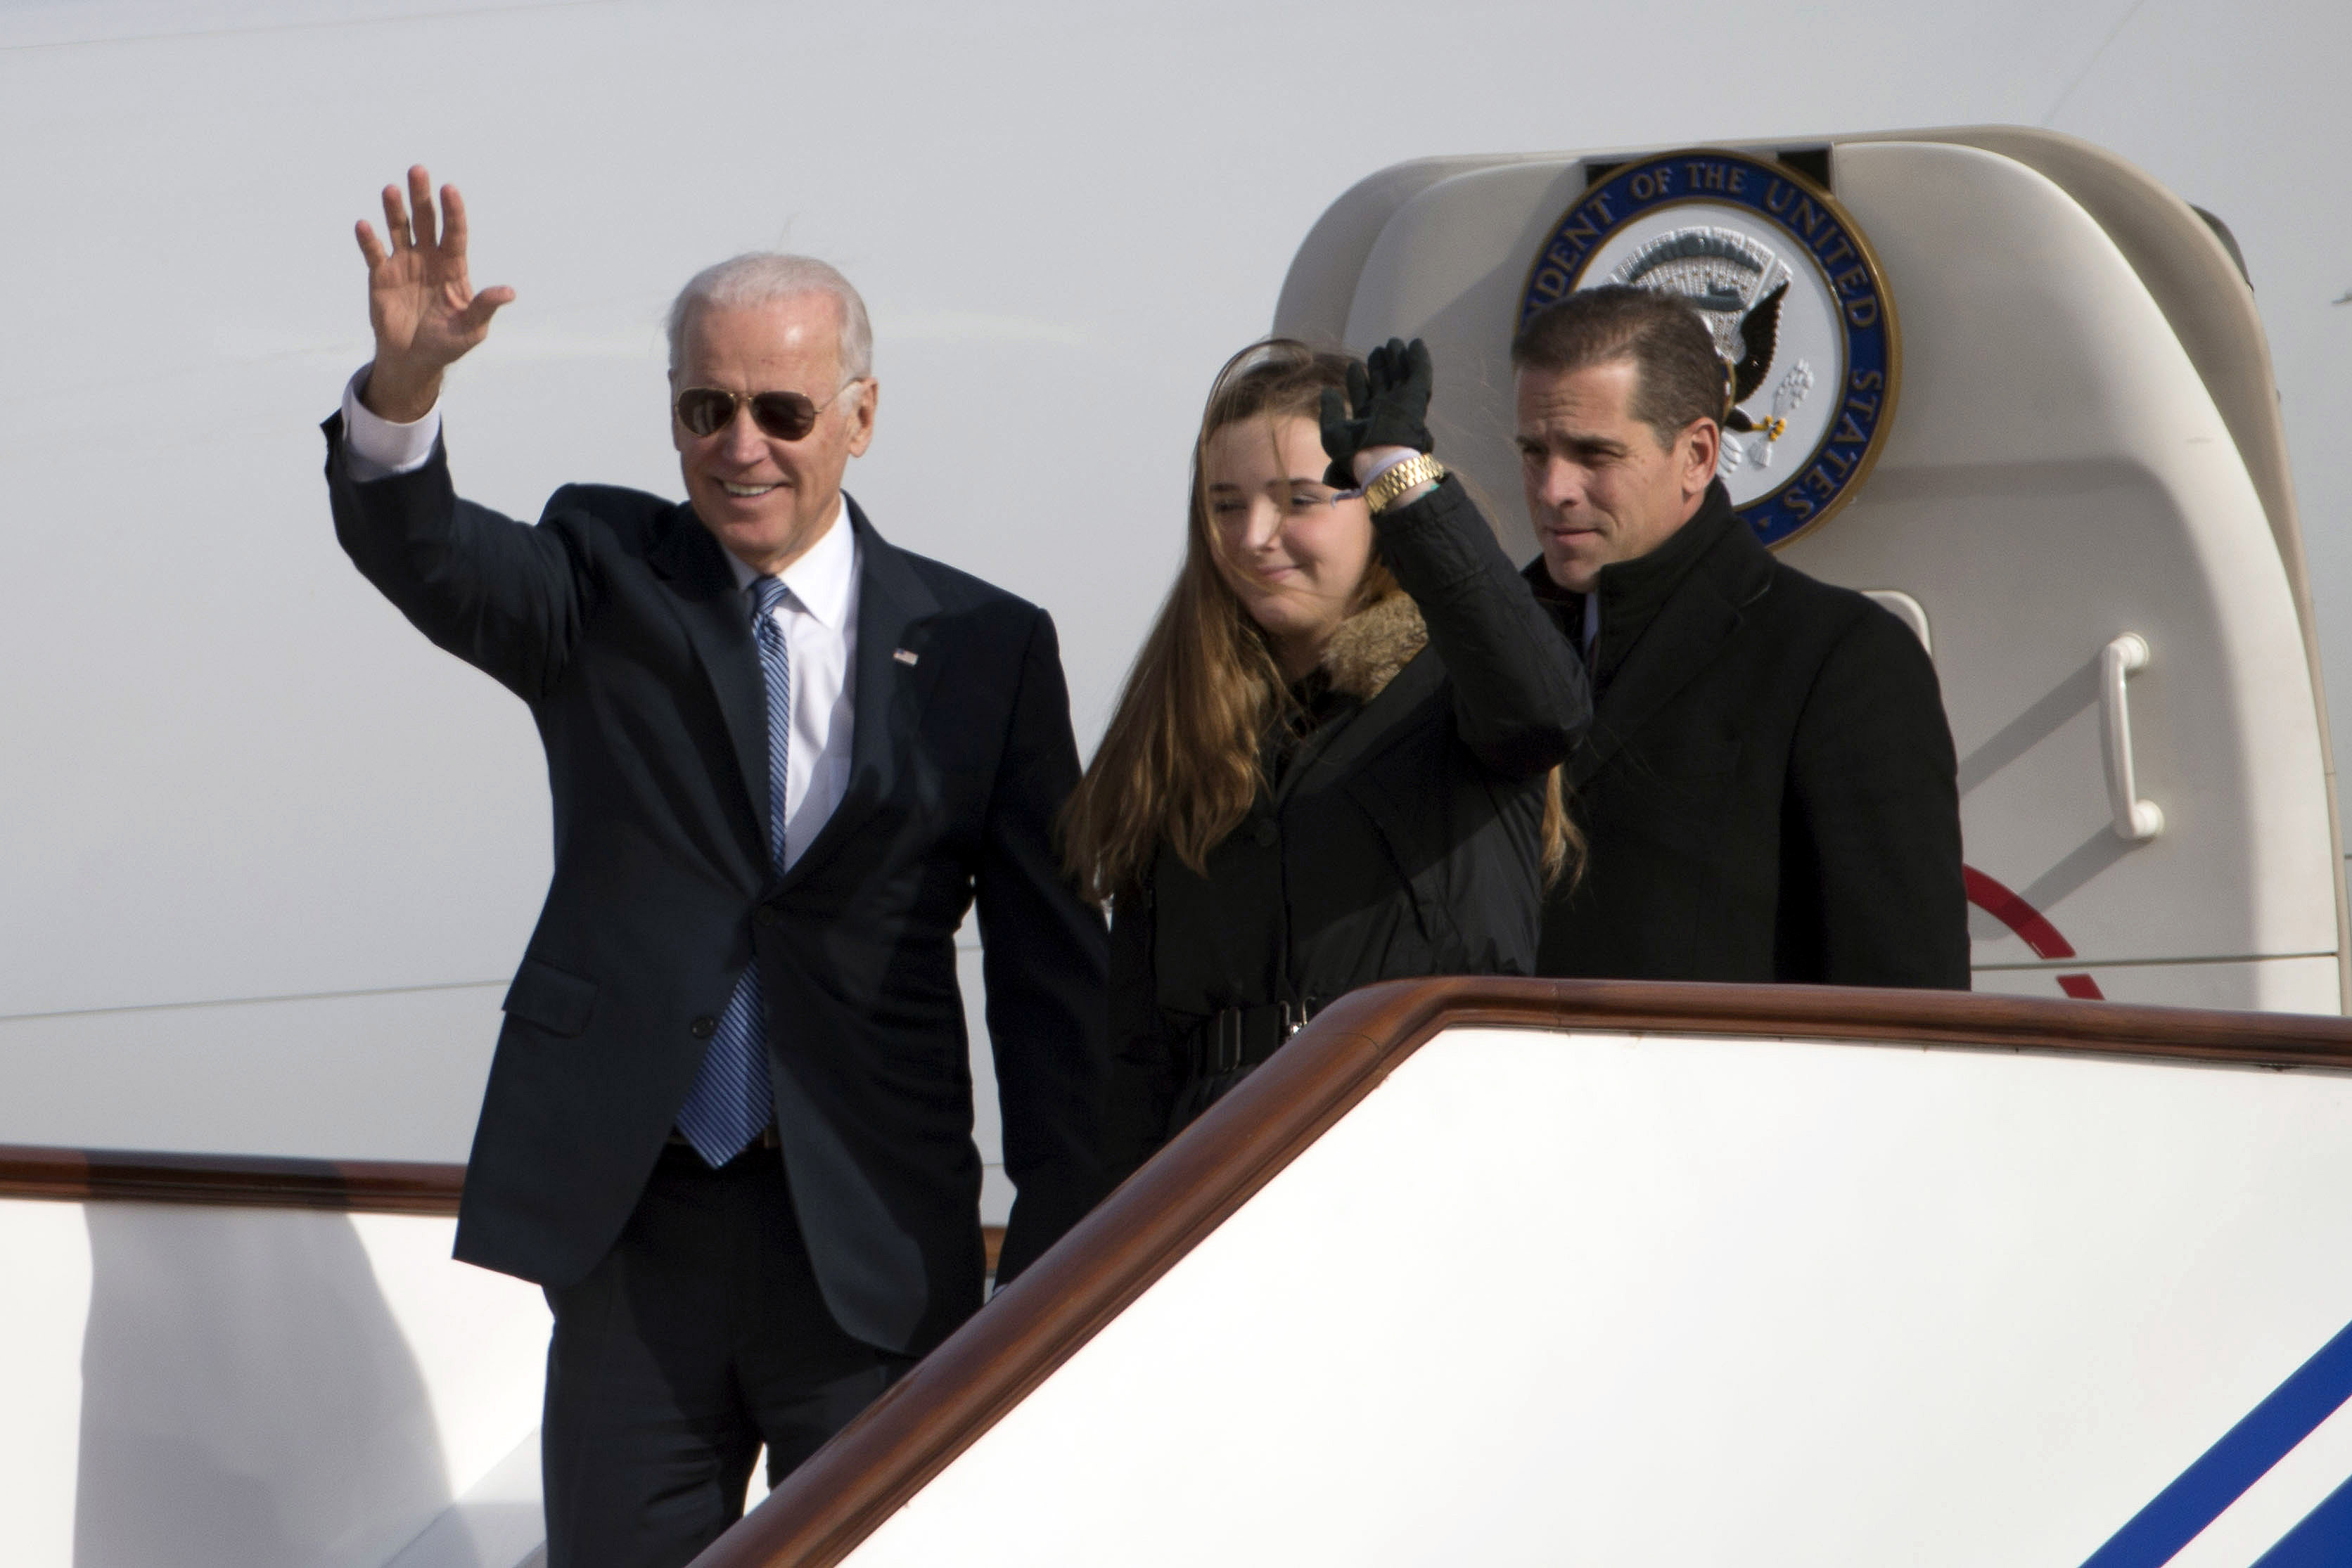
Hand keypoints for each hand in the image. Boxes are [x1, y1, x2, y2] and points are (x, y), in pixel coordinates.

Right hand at [353, 166, 514, 420]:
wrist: (414, 359)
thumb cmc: (448, 342)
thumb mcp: (472, 329)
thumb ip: (485, 307)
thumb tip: (510, 292)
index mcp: (454, 266)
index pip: (455, 232)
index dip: (453, 211)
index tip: (450, 189)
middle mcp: (429, 257)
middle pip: (426, 220)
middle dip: (422, 197)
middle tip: (418, 170)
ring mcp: (404, 263)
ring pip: (399, 228)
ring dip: (395, 209)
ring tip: (391, 189)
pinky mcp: (380, 275)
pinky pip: (374, 253)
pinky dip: (369, 240)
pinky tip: (364, 226)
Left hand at [1317, 337, 1434, 488]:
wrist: (1379, 460)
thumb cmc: (1354, 452)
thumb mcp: (1333, 431)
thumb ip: (1330, 410)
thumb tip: (1327, 392)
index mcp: (1366, 420)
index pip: (1362, 394)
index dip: (1357, 380)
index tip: (1353, 366)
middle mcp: (1384, 411)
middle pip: (1383, 383)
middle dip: (1380, 366)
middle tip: (1377, 349)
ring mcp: (1401, 404)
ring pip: (1400, 376)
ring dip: (1397, 359)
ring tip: (1393, 343)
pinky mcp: (1415, 398)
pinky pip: (1419, 374)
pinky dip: (1418, 359)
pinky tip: (1416, 344)